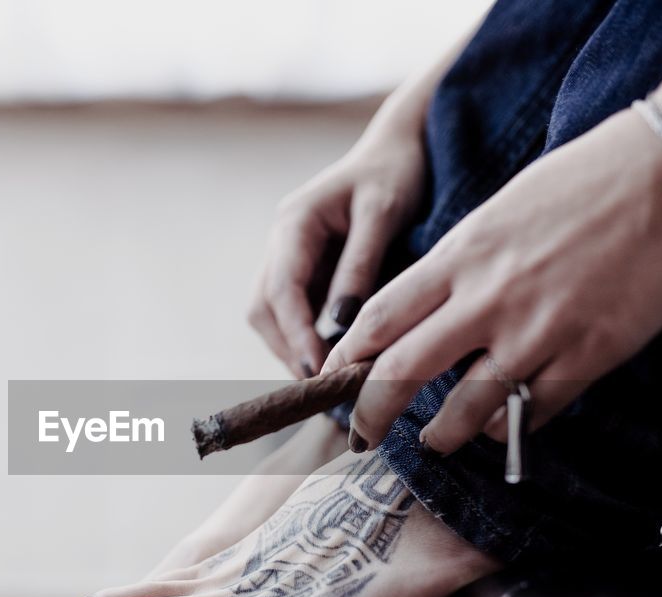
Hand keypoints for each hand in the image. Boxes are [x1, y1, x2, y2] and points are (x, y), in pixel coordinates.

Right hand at [248, 130, 426, 377]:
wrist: (398, 145)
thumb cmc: (395, 172)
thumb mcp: (384, 214)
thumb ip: (361, 265)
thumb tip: (340, 322)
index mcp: (294, 223)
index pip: (281, 291)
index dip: (296, 335)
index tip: (320, 371)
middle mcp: (281, 240)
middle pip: (263, 308)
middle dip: (287, 349)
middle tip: (323, 387)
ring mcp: (288, 254)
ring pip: (271, 313)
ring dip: (293, 347)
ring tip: (328, 378)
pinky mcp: (304, 266)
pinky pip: (292, 308)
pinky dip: (305, 336)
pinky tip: (334, 355)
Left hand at [323, 108, 661, 452]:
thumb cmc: (585, 179)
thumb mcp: (500, 210)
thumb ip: (460, 262)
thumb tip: (427, 308)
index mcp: (460, 255)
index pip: (379, 317)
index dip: (346, 356)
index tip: (332, 378)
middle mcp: (488, 298)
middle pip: (402, 371)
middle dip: (372, 413)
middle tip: (361, 436)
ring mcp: (538, 332)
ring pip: (466, 408)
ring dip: (442, 435)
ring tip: (435, 442)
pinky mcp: (589, 355)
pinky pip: (534, 411)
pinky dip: (513, 425)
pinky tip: (507, 425)